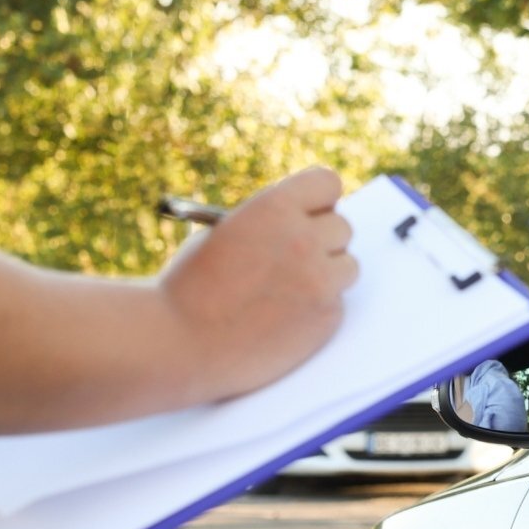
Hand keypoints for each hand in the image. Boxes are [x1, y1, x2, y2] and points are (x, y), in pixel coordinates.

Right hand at [156, 165, 357, 402]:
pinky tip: (284, 321)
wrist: (180, 344)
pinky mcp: (326, 318)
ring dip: (327, 276)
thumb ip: (269, 225)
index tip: (310, 215)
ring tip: (290, 292)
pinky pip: (338, 305)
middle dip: (322, 241)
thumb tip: (306, 225)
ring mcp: (320, 280)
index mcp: (275, 206)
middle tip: (297, 260)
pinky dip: (318, 311)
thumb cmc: (190, 289)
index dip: (318, 202)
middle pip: (343, 227)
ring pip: (348, 267)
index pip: (328, 184)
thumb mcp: (223, 234)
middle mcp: (304, 239)